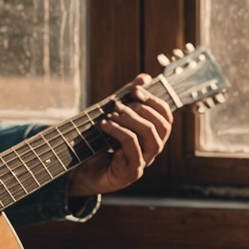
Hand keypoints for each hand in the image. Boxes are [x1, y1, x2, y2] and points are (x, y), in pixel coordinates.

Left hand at [68, 74, 172, 196]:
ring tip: (112, 114)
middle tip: (118, 105)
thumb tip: (144, 77)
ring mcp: (143, 163)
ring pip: (150, 135)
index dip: (154, 100)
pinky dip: (119, 131)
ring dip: (130, 119)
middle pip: (161, 126)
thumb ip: (128, 99)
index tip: (136, 90)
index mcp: (152, 138)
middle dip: (141, 109)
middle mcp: (151, 151)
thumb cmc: (98, 145)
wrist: (82, 172)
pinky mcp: (131, 172)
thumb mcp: (113, 119)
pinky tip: (105, 125)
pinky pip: (132, 146)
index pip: (166, 117)